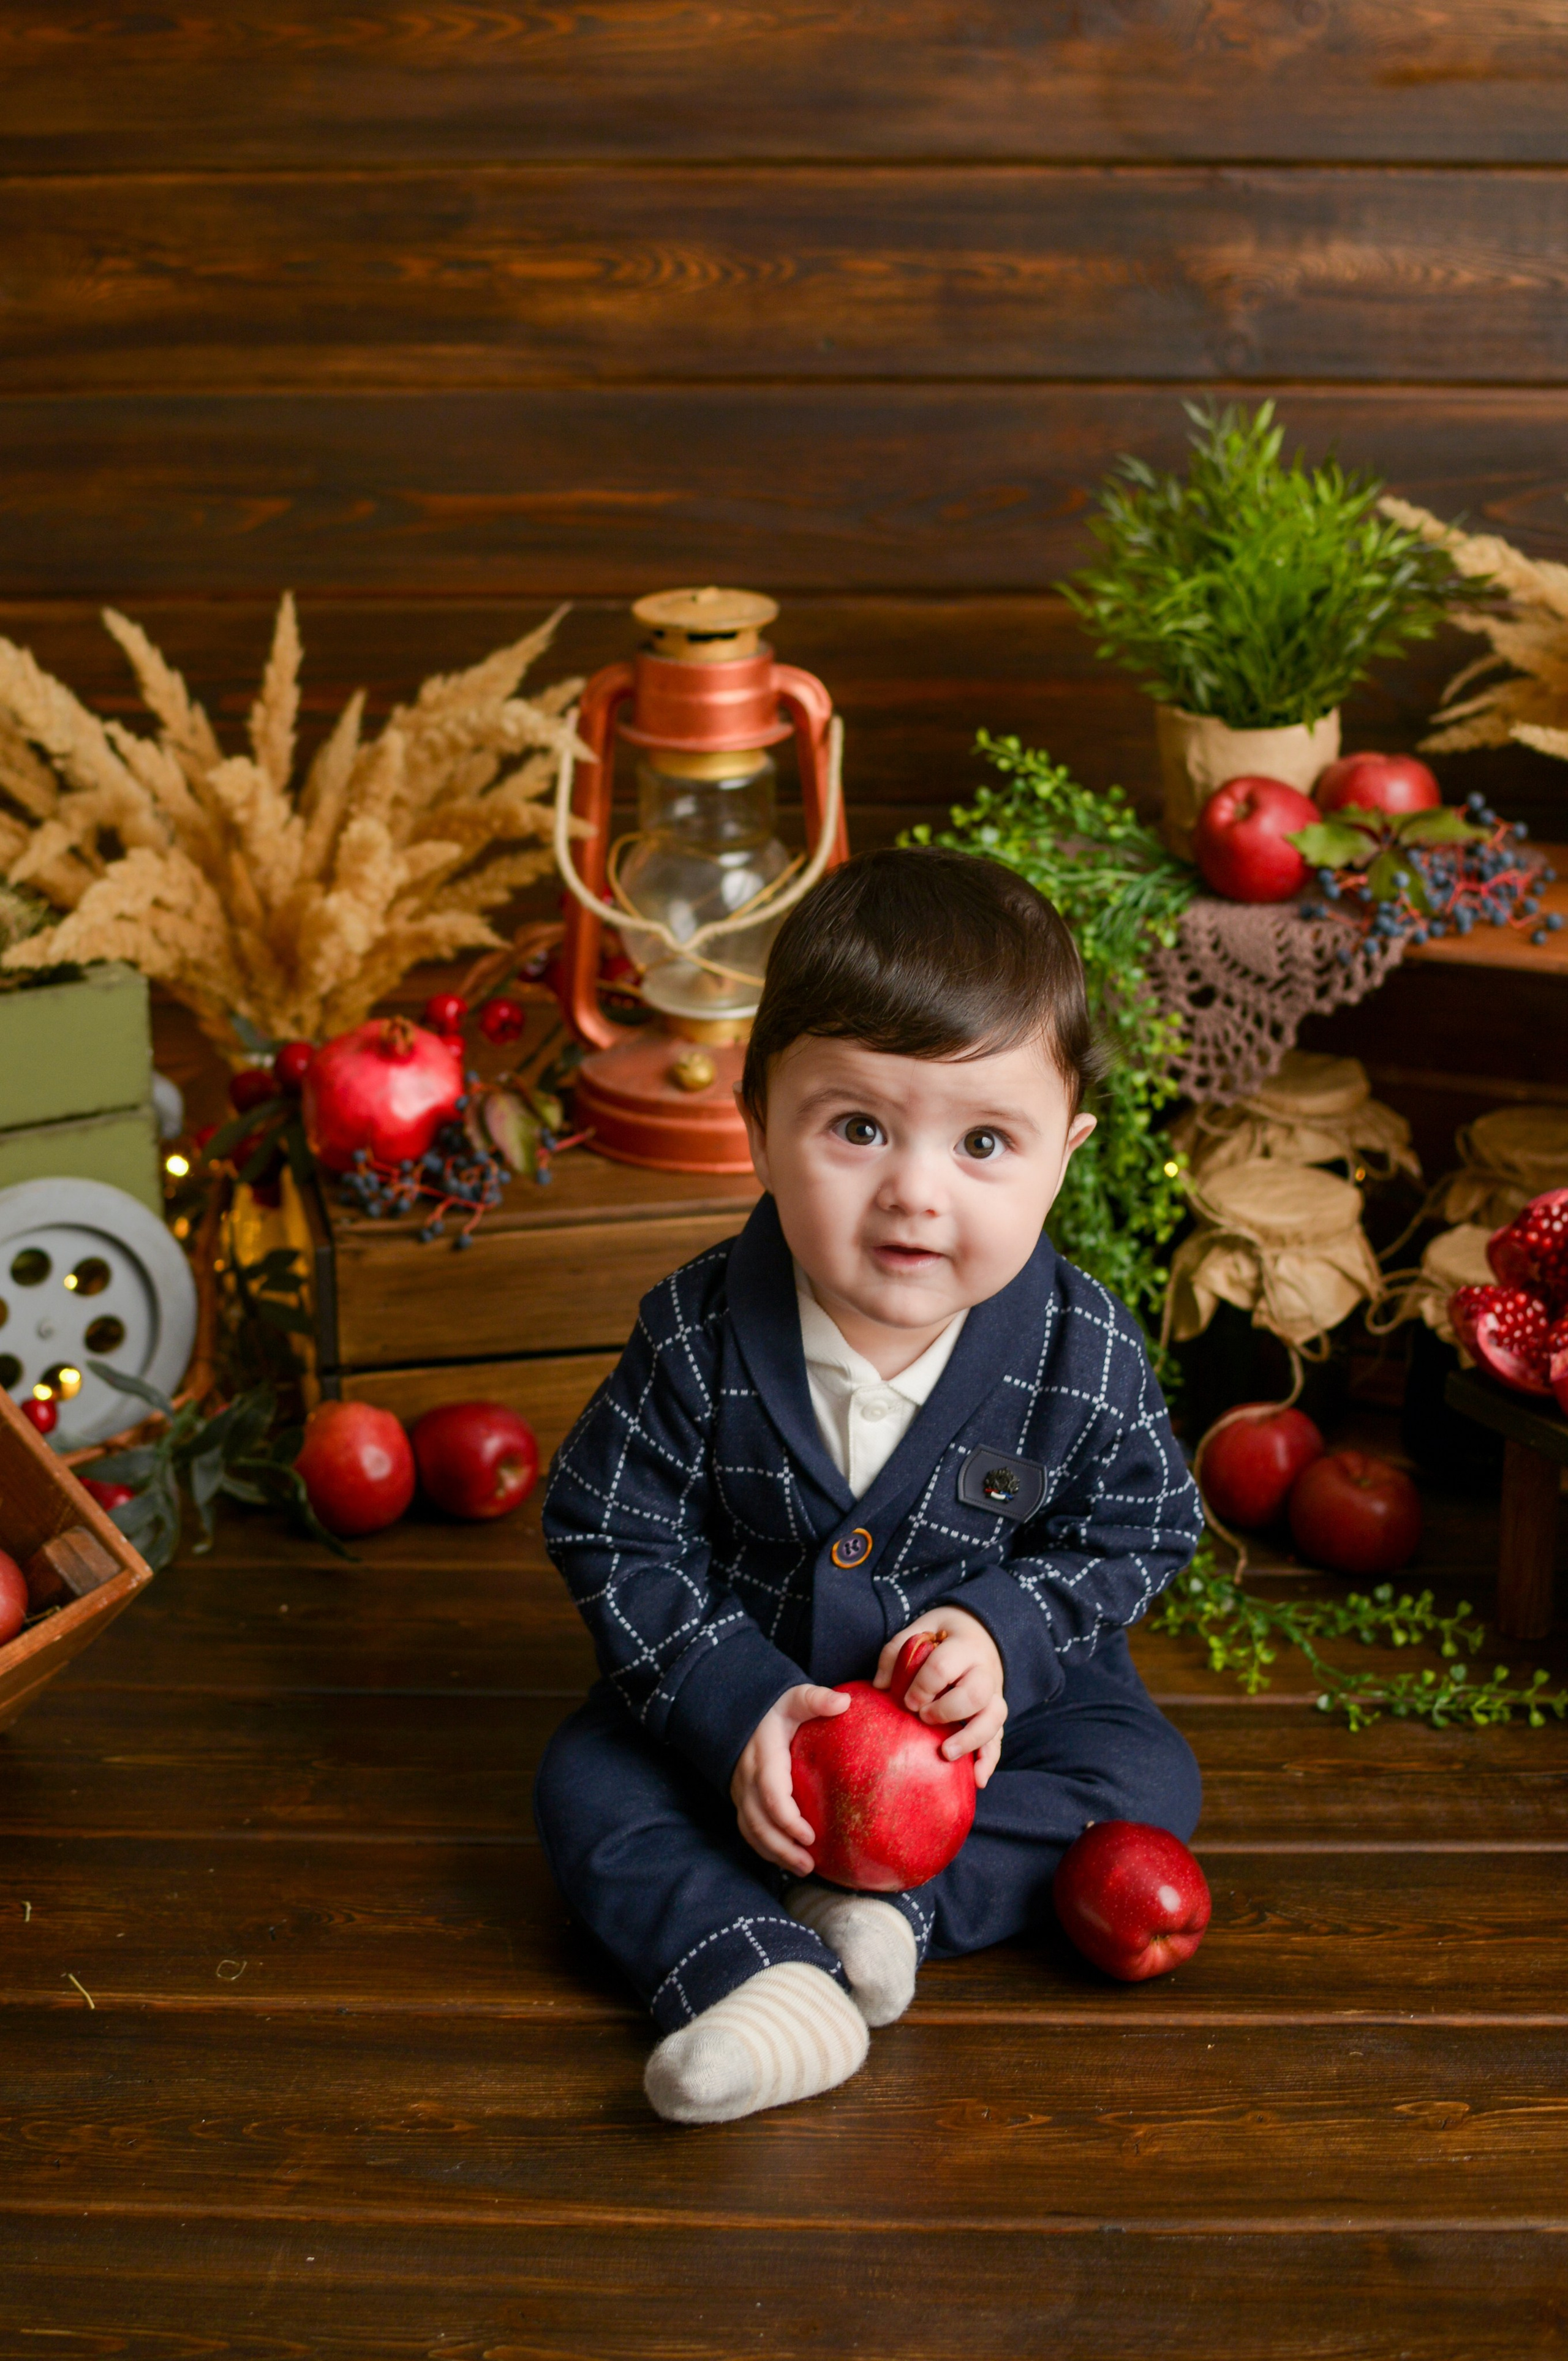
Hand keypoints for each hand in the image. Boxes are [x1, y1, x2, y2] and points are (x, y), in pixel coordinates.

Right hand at [730, 1683, 849, 1874]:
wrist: (744, 1715)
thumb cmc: (777, 1711)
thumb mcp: (794, 1699)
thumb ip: (816, 1699)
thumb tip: (843, 1703)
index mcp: (764, 1756)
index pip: (771, 1793)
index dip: (787, 1818)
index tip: (810, 1836)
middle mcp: (748, 1778)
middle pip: (758, 1820)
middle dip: (782, 1847)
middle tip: (809, 1864)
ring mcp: (742, 1792)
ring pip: (751, 1830)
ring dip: (774, 1853)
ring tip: (804, 1869)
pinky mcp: (743, 1801)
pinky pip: (749, 1830)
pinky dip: (765, 1849)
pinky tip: (787, 1861)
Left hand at [874, 1606, 1006, 1787]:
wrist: (979, 1632)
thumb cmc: (942, 1635)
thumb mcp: (920, 1629)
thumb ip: (897, 1651)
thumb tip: (880, 1686)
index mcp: (962, 1647)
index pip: (944, 1667)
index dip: (923, 1686)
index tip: (906, 1700)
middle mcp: (984, 1671)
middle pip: (975, 1694)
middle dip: (947, 1711)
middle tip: (924, 1718)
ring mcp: (994, 1694)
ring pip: (994, 1718)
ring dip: (971, 1739)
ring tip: (947, 1754)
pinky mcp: (994, 1714)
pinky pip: (999, 1738)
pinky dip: (990, 1760)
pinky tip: (977, 1779)